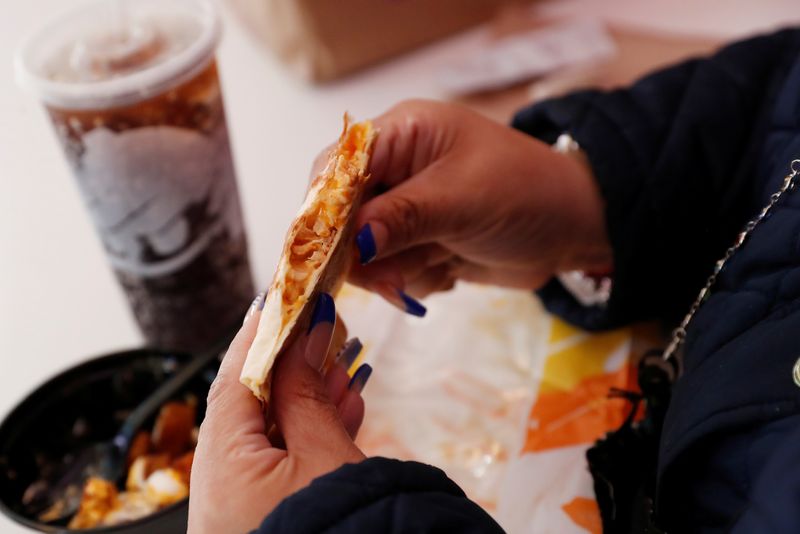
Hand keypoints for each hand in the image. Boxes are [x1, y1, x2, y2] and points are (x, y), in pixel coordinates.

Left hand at [188, 294, 366, 533]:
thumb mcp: (323, 455)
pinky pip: (285, 457)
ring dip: (309, 391)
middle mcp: (220, 476)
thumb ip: (308, 392)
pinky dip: (313, 428)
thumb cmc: (330, 532)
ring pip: (275, 426)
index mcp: (221, 457)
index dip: (262, 329)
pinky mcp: (267, 509)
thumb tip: (306, 334)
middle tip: (324, 324)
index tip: (284, 294)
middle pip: (253, 397)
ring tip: (343, 360)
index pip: (237, 372)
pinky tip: (345, 405)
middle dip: (293, 358)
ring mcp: (243, 496)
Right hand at [321, 100, 611, 298]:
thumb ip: (404, 216)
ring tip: (441, 264)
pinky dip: (416, 279)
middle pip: (344, 215)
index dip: (324, 208)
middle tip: (392, 277)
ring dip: (398, 270)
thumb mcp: (465, 199)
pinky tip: (450, 270)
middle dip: (367, 252)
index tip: (325, 251)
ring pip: (367, 251)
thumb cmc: (527, 193)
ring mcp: (408, 209)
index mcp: (403, 134)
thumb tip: (351, 240)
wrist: (575, 230)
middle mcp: (398, 169)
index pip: (337, 165)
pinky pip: (393, 270)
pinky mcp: (420, 242)